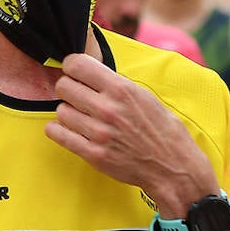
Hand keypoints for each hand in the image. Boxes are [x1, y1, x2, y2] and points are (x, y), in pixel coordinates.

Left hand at [45, 53, 215, 209]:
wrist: (172, 166)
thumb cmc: (161, 130)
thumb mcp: (143, 96)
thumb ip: (116, 84)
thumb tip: (90, 72)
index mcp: (121, 89)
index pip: (76, 65)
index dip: (71, 66)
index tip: (74, 72)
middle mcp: (108, 108)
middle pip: (63, 86)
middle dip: (68, 89)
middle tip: (76, 96)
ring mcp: (99, 132)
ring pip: (60, 111)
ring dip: (67, 112)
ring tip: (81, 117)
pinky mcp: (93, 154)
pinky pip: (58, 134)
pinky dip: (58, 130)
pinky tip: (68, 129)